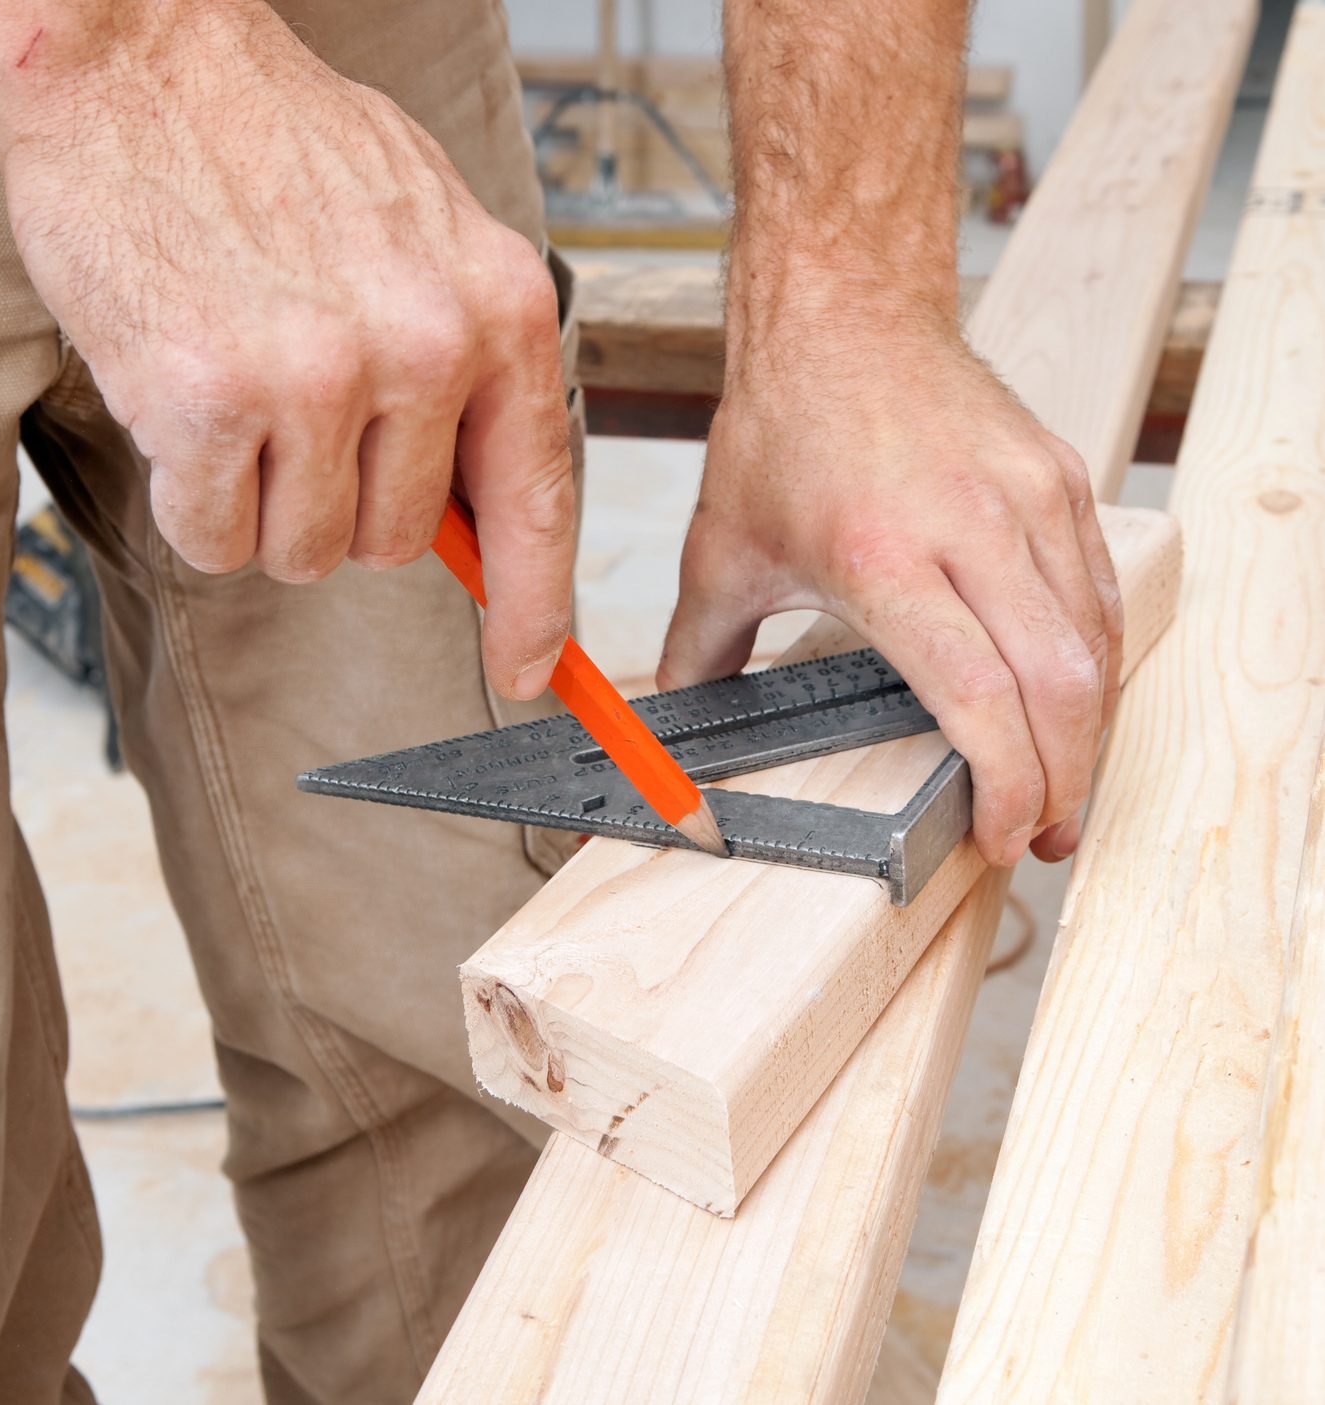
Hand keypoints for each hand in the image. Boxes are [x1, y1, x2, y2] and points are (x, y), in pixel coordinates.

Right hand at [0, 0, 573, 698]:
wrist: (140, 54)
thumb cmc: (283, 147)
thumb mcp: (428, 241)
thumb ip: (469, 371)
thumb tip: (481, 513)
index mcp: (499, 308)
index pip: (537, 500)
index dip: (534, 604)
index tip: (529, 667)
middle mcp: (426, 346)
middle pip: (399, 543)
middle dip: (343, 505)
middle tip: (297, 414)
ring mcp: (321, 374)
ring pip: (308, 551)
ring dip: (265, 504)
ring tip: (242, 395)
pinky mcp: (213, 398)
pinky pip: (217, 538)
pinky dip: (195, 501)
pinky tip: (186, 408)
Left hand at [660, 323, 1122, 866]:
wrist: (842, 315)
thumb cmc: (782, 428)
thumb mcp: (721, 552)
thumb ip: (698, 654)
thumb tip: (668, 723)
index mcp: (882, 557)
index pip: (979, 694)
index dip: (1005, 782)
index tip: (1001, 833)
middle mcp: (970, 527)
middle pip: (1059, 685)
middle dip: (1062, 781)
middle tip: (1043, 832)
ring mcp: (1029, 498)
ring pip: (1095, 642)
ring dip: (1088, 731)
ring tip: (1062, 783)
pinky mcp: (1060, 478)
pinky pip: (1099, 591)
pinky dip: (1095, 661)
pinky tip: (1073, 700)